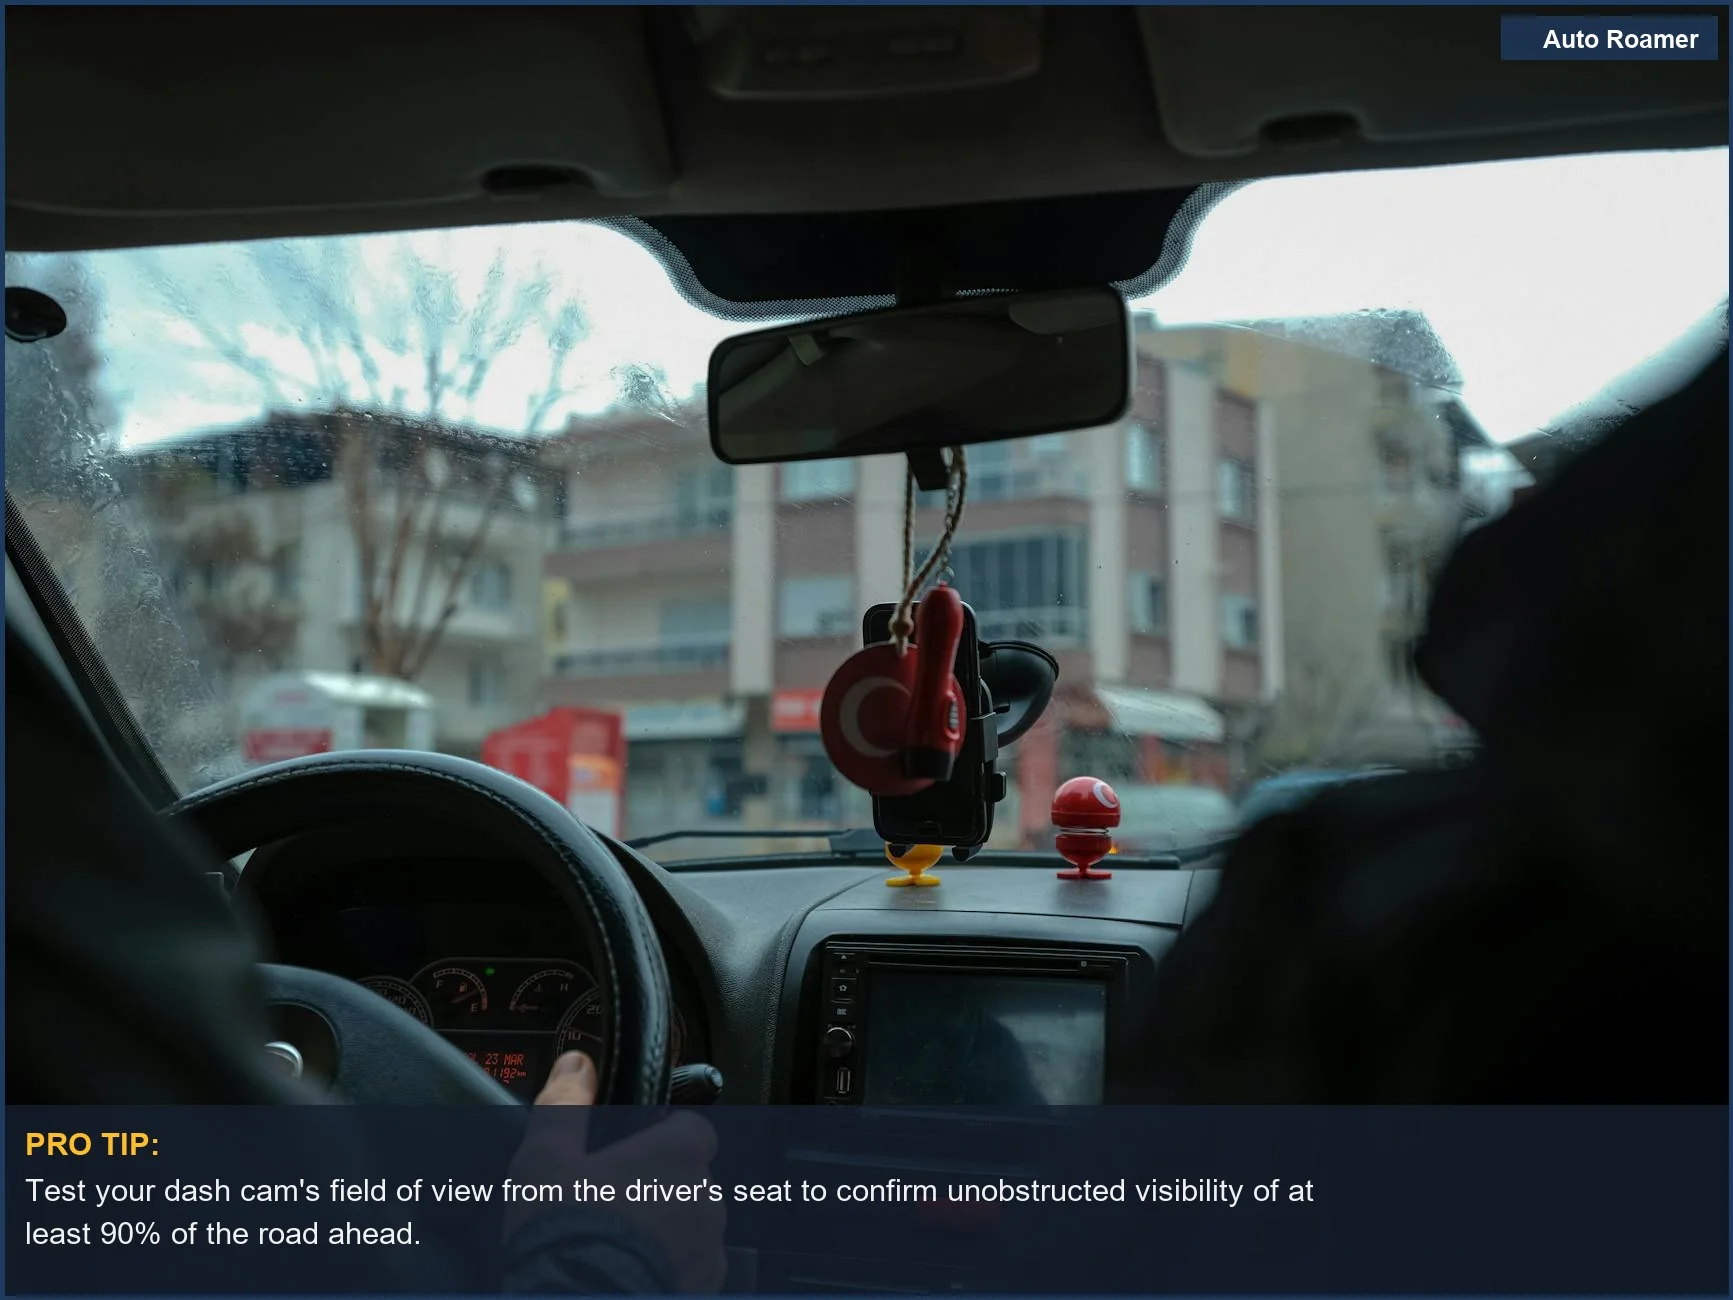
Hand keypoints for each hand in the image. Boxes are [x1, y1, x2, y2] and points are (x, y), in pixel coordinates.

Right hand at [508, 1052, 727, 1293]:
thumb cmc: (564, 1233)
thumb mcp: (547, 1159)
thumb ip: (566, 1104)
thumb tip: (577, 1064)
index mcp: (677, 1154)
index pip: (693, 1128)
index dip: (664, 1136)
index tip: (634, 1151)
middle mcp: (706, 1198)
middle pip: (691, 1180)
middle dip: (660, 1189)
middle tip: (612, 1206)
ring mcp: (710, 1250)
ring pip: (692, 1229)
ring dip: (666, 1233)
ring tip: (616, 1248)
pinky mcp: (705, 1289)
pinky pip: (692, 1271)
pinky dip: (668, 1271)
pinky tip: (629, 1277)